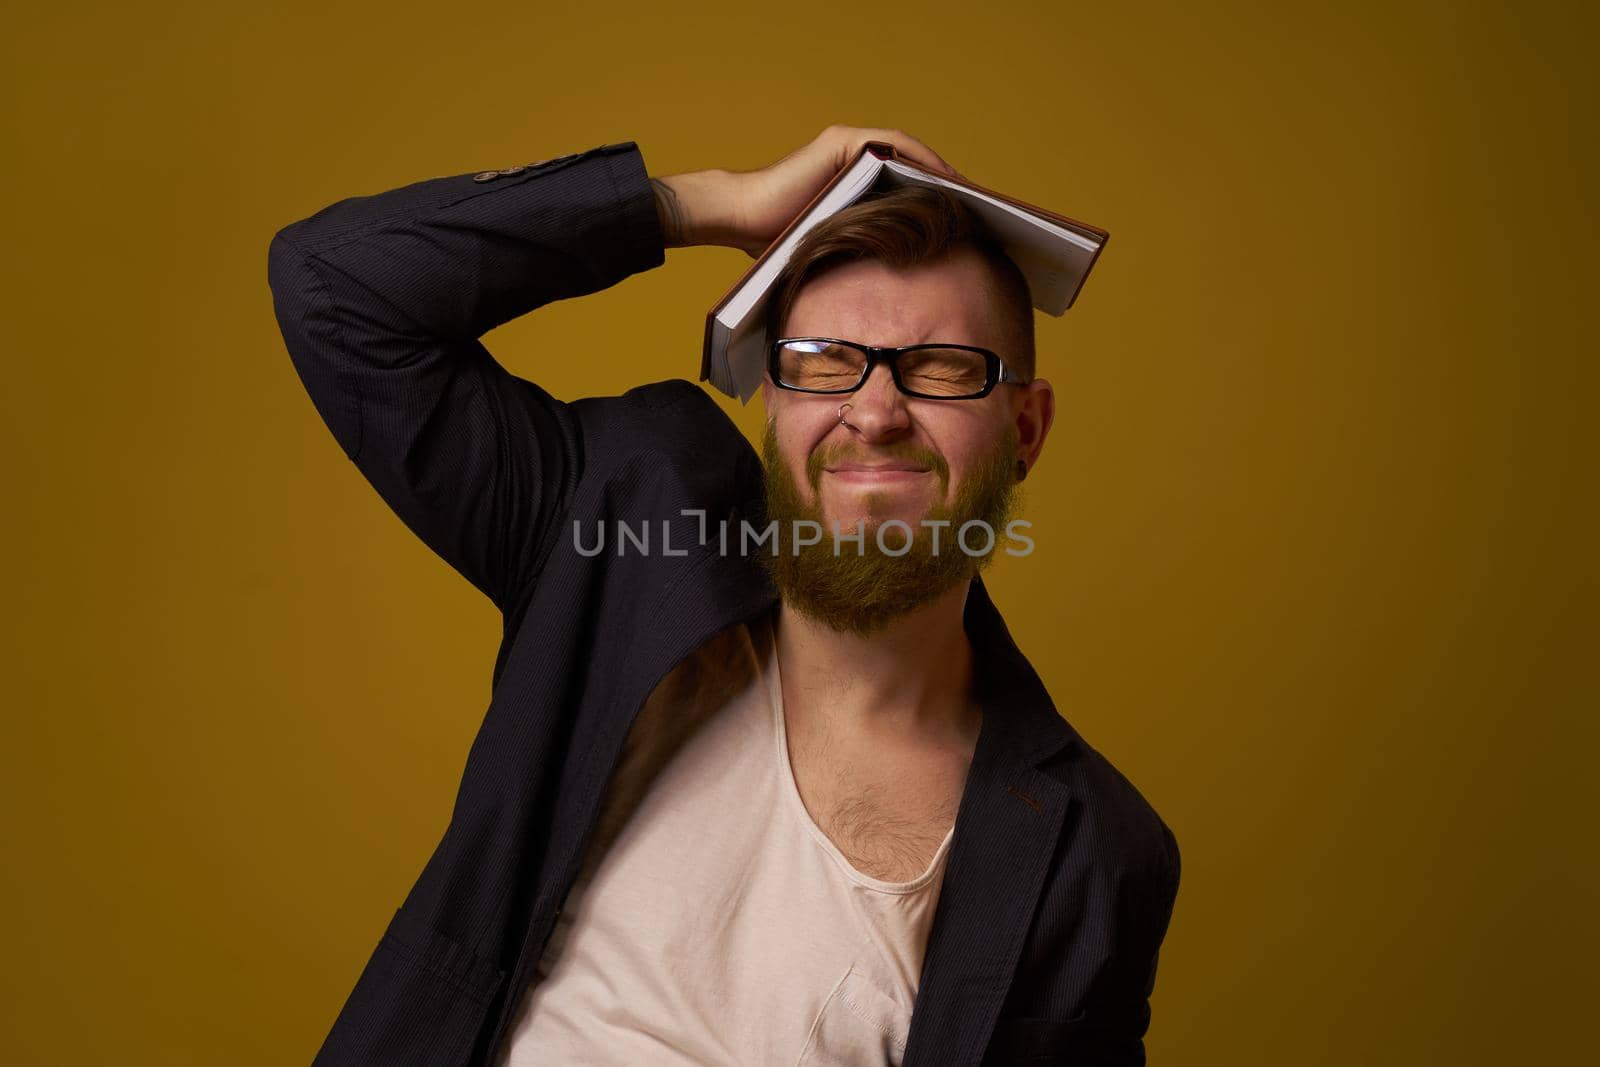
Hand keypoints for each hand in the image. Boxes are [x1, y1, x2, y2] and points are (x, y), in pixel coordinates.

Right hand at [652, 126, 959, 257]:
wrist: (739, 220)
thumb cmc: (776, 246)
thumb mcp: (832, 254)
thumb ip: (860, 257)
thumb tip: (895, 299)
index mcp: (854, 188)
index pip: (907, 193)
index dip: (938, 208)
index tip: (967, 230)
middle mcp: (854, 162)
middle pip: (914, 174)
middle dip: (947, 192)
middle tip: (984, 214)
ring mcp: (849, 149)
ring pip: (909, 157)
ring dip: (941, 174)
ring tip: (971, 198)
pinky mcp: (842, 143)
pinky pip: (892, 146)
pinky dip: (920, 160)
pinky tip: (943, 181)